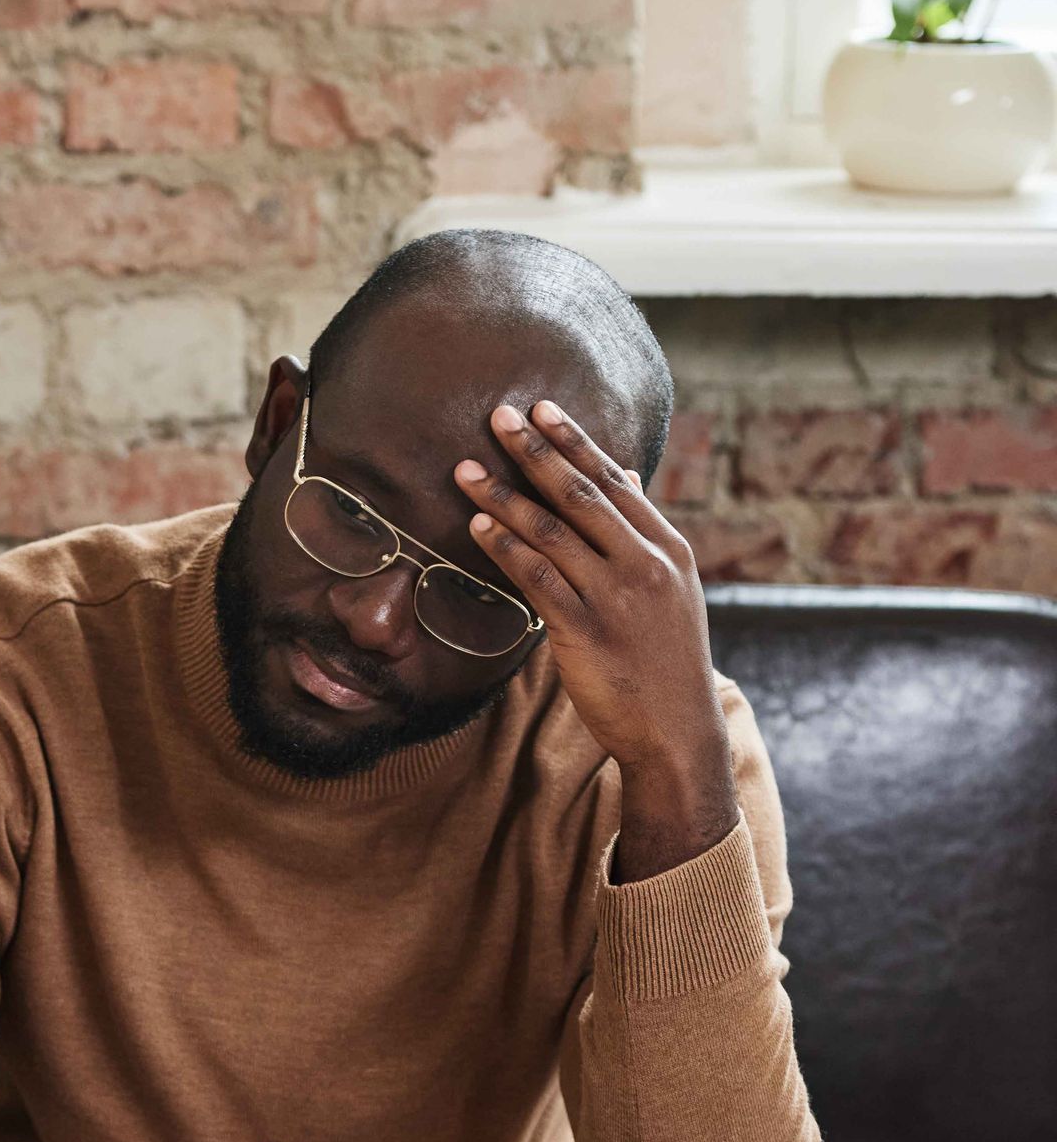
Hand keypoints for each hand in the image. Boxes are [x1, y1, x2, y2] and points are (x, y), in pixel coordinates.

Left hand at [453, 400, 738, 881]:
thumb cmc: (665, 661)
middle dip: (534, 451)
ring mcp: (617, 597)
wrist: (677, 732)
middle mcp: (646, 565)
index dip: (574, 442)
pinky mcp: (586, 632)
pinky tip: (477, 526)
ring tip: (464, 470)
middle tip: (496, 416)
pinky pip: (537, 579)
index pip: (615, 482)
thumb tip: (627, 475)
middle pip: (580, 494)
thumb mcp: (671, 590)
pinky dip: (505, 547)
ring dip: (503, 496)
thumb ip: (643, 533)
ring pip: (552, 532)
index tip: (541, 409)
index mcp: (669, 550)